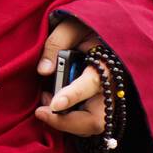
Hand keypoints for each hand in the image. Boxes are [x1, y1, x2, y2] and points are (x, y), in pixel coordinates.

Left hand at [34, 16, 109, 137]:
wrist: (101, 33)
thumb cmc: (85, 28)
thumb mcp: (70, 26)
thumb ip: (56, 43)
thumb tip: (43, 70)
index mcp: (107, 63)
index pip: (91, 84)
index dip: (72, 96)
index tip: (54, 105)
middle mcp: (111, 88)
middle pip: (96, 119)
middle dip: (67, 122)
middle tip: (41, 112)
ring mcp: (107, 101)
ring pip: (91, 126)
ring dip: (65, 122)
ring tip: (45, 103)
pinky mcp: (99, 108)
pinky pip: (85, 125)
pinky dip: (68, 122)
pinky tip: (53, 104)